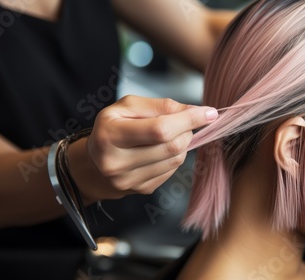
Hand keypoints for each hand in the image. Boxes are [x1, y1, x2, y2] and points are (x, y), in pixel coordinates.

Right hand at [84, 95, 217, 199]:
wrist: (94, 163)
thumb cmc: (112, 128)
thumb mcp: (127, 107)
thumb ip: (160, 105)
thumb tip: (193, 110)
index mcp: (111, 135)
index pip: (160, 129)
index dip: (188, 120)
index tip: (209, 113)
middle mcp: (117, 162)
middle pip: (171, 146)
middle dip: (187, 130)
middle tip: (184, 121)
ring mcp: (130, 180)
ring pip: (175, 159)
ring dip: (183, 143)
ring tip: (172, 133)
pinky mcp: (142, 190)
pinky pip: (172, 170)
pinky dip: (175, 156)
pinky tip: (162, 149)